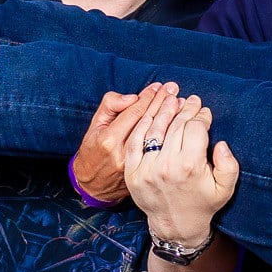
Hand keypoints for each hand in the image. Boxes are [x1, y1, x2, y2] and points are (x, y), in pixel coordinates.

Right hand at [70, 84, 171, 204]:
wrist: (93, 186)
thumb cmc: (93, 151)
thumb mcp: (94, 126)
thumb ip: (110, 107)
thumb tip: (132, 98)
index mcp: (110, 139)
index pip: (134, 113)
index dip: (148, 97)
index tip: (159, 86)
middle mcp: (124, 153)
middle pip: (149, 122)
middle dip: (162, 102)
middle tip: (173, 89)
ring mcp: (137, 165)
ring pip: (157, 136)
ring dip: (170, 117)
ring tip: (179, 102)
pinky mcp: (144, 173)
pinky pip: (160, 151)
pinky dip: (169, 135)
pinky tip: (177, 124)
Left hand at [128, 88, 240, 244]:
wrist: (175, 225)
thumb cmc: (203, 204)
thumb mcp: (225, 189)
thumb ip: (229, 165)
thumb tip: (221, 144)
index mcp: (190, 167)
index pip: (195, 129)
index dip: (201, 116)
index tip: (204, 111)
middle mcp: (167, 166)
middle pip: (176, 125)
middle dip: (185, 109)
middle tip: (190, 100)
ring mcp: (147, 169)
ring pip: (155, 129)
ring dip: (163, 110)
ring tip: (171, 99)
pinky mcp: (132, 172)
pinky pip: (135, 142)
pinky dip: (142, 125)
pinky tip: (150, 115)